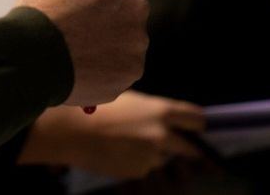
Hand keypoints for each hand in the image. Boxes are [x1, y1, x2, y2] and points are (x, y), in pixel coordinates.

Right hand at [17, 0, 147, 106]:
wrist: (32, 60)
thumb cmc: (39, 17)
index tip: (86, 3)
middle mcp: (134, 8)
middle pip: (127, 11)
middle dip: (109, 19)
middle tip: (82, 30)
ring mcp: (135, 41)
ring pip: (127, 41)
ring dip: (111, 45)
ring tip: (80, 53)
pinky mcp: (132, 70)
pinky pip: (123, 67)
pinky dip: (109, 69)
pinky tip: (84, 68)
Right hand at [18, 91, 204, 178]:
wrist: (71, 130)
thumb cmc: (95, 106)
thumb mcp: (127, 99)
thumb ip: (148, 110)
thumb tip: (160, 119)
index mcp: (161, 111)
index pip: (195, 118)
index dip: (198, 122)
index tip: (199, 125)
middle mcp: (162, 135)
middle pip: (188, 146)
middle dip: (187, 147)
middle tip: (182, 145)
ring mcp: (151, 156)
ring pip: (162, 157)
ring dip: (154, 152)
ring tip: (127, 141)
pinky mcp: (138, 171)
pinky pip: (144, 166)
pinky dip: (136, 161)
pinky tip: (116, 150)